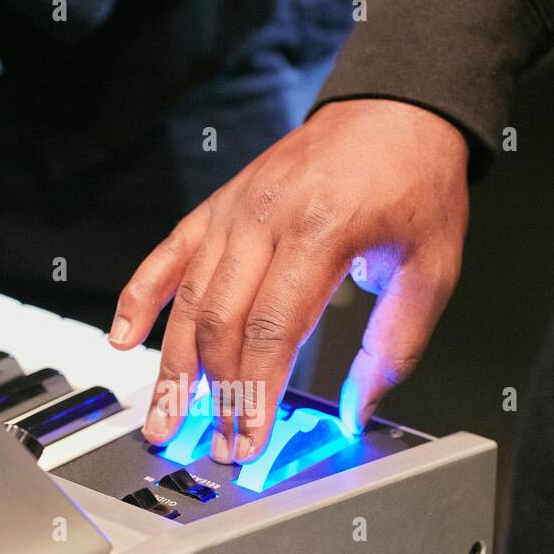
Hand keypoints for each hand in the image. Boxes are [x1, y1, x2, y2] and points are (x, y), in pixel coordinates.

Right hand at [109, 99, 469, 462]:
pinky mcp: (217, 206)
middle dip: (215, 394)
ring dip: (172, 366)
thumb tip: (356, 410)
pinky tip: (123, 340)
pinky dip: (139, 298)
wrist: (396, 110)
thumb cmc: (414, 184)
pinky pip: (167, 256)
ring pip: (188, 299)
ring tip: (163, 417)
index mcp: (320, 231)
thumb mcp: (431, 268)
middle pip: (222, 322)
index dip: (255, 395)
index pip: (271, 331)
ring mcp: (233, 210)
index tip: (249, 441)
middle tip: (213, 444)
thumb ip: (393, 345)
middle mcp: (264, 217)